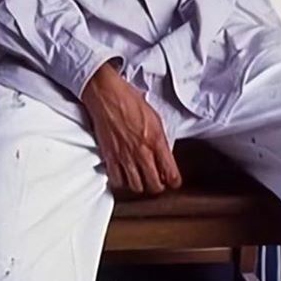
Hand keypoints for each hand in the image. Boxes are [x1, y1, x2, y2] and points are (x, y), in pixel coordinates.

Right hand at [81, 63, 181, 196]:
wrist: (107, 94)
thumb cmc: (129, 100)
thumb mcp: (154, 117)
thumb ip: (160, 138)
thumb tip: (164, 154)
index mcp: (156, 140)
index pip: (171, 174)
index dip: (174, 181)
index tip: (173, 181)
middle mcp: (142, 151)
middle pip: (154, 185)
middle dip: (158, 186)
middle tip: (156, 181)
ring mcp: (125, 156)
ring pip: (136, 187)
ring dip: (140, 185)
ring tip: (140, 178)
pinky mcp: (109, 157)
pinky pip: (117, 181)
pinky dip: (121, 181)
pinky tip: (124, 174)